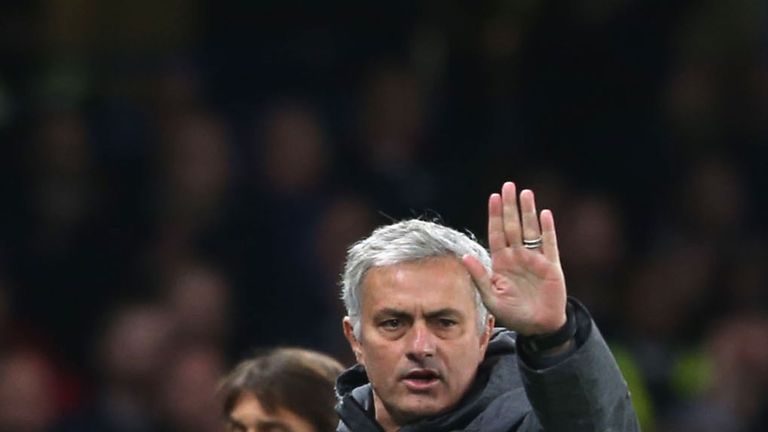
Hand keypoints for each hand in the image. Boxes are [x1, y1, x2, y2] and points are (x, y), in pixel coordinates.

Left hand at [463, 182, 567, 335]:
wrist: (538, 327)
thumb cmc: (513, 314)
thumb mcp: (491, 298)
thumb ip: (479, 277)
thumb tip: (464, 257)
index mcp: (502, 262)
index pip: (497, 233)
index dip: (495, 215)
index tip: (493, 197)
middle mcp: (518, 256)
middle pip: (513, 226)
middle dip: (510, 206)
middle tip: (508, 185)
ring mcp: (535, 259)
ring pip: (531, 230)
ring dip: (528, 212)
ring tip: (525, 193)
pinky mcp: (551, 266)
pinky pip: (549, 244)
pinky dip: (547, 229)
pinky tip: (545, 214)